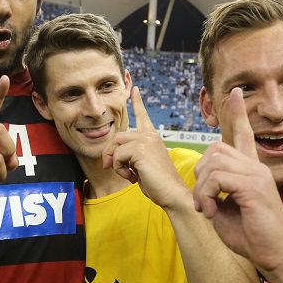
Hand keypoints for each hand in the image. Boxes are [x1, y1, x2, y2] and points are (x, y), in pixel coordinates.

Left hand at [101, 86, 188, 209]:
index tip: (134, 89)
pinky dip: (119, 170)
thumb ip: (130, 156)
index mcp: (153, 137)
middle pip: (117, 137)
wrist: (173, 194)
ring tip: (128, 175)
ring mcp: (145, 141)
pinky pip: (117, 156)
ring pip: (115, 146)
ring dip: (115, 163)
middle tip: (110, 168)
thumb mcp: (142, 167)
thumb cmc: (159, 185)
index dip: (138, 102)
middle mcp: (150, 135)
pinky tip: (133, 178)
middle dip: (110, 154)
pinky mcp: (140, 149)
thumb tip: (110, 157)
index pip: (143, 116)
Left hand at [192, 87, 282, 271]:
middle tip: (202, 201)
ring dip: (201, 188)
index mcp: (252, 171)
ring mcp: (257, 175)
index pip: (245, 134)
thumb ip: (215, 191)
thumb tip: (201, 184)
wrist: (276, 256)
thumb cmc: (252, 237)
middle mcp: (257, 167)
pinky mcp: (254, 187)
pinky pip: (217, 178)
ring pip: (213, 163)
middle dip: (200, 173)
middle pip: (215, 149)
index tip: (235, 92)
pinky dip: (206, 195)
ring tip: (207, 210)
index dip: (238, 114)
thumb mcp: (227, 210)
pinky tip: (212, 212)